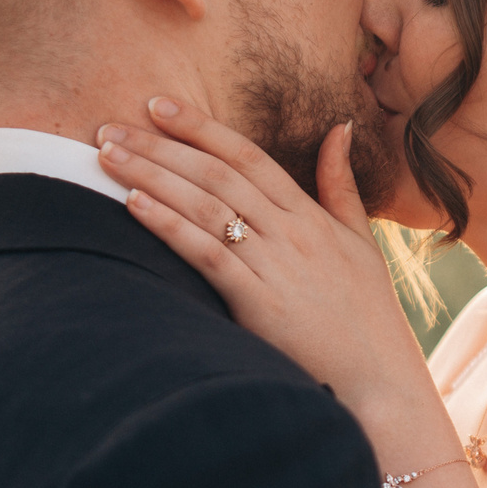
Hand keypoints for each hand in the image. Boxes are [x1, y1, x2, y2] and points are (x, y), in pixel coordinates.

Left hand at [98, 101, 443, 443]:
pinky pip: (206, 254)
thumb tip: (339, 127)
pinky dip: (169, 226)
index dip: (200, 126)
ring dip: (151, 177)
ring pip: (204, 206)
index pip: (247, 156)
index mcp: (312, 216)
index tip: (158, 104)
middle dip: (158, 145)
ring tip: (106, 157)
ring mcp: (276, 266)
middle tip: (109, 126)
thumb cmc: (369, 317)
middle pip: (215, 174)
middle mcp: (292, 233)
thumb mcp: (361, 242)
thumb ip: (342, 185)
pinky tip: (133, 205)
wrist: (380, 383)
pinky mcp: (259, 303)